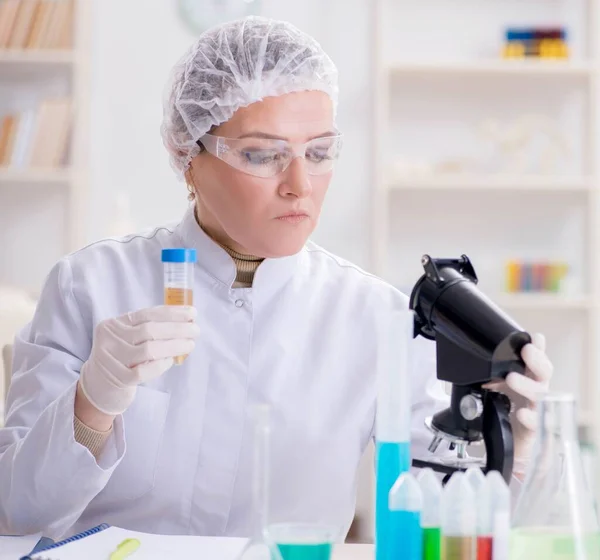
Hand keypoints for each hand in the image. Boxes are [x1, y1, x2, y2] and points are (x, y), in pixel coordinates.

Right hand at [79, 305, 198, 415]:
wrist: (99, 386)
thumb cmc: (122, 358)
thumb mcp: (127, 338)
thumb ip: (147, 328)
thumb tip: (184, 319)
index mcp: (113, 324)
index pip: (147, 314)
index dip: (172, 313)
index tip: (192, 313)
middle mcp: (109, 339)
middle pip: (149, 330)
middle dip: (178, 328)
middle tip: (196, 330)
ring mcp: (111, 360)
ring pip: (149, 350)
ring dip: (174, 346)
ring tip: (190, 344)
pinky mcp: (117, 379)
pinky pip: (144, 371)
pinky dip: (161, 365)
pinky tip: (171, 361)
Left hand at [483, 333, 552, 476]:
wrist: (505, 443)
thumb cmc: (504, 413)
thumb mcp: (494, 389)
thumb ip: (488, 376)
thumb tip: (474, 360)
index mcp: (526, 380)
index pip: (536, 361)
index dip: (538, 349)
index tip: (535, 337)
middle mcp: (534, 392)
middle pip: (544, 374)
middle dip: (537, 361)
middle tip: (527, 350)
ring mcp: (536, 411)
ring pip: (539, 396)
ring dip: (526, 385)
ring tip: (512, 378)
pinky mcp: (532, 430)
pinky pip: (534, 423)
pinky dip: (529, 417)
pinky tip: (520, 413)